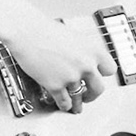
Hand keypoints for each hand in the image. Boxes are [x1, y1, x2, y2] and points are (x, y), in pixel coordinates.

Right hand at [0, 13, 115, 112]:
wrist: (26, 31)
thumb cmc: (45, 29)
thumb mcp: (73, 37)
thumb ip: (82, 52)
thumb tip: (83, 61)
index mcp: (93, 50)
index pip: (109, 69)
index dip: (103, 75)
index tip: (99, 78)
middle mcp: (86, 65)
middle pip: (98, 88)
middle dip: (93, 94)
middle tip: (89, 96)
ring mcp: (71, 76)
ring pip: (79, 97)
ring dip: (78, 103)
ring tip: (76, 106)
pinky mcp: (55, 85)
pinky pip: (64, 101)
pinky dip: (64, 105)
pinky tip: (64, 105)